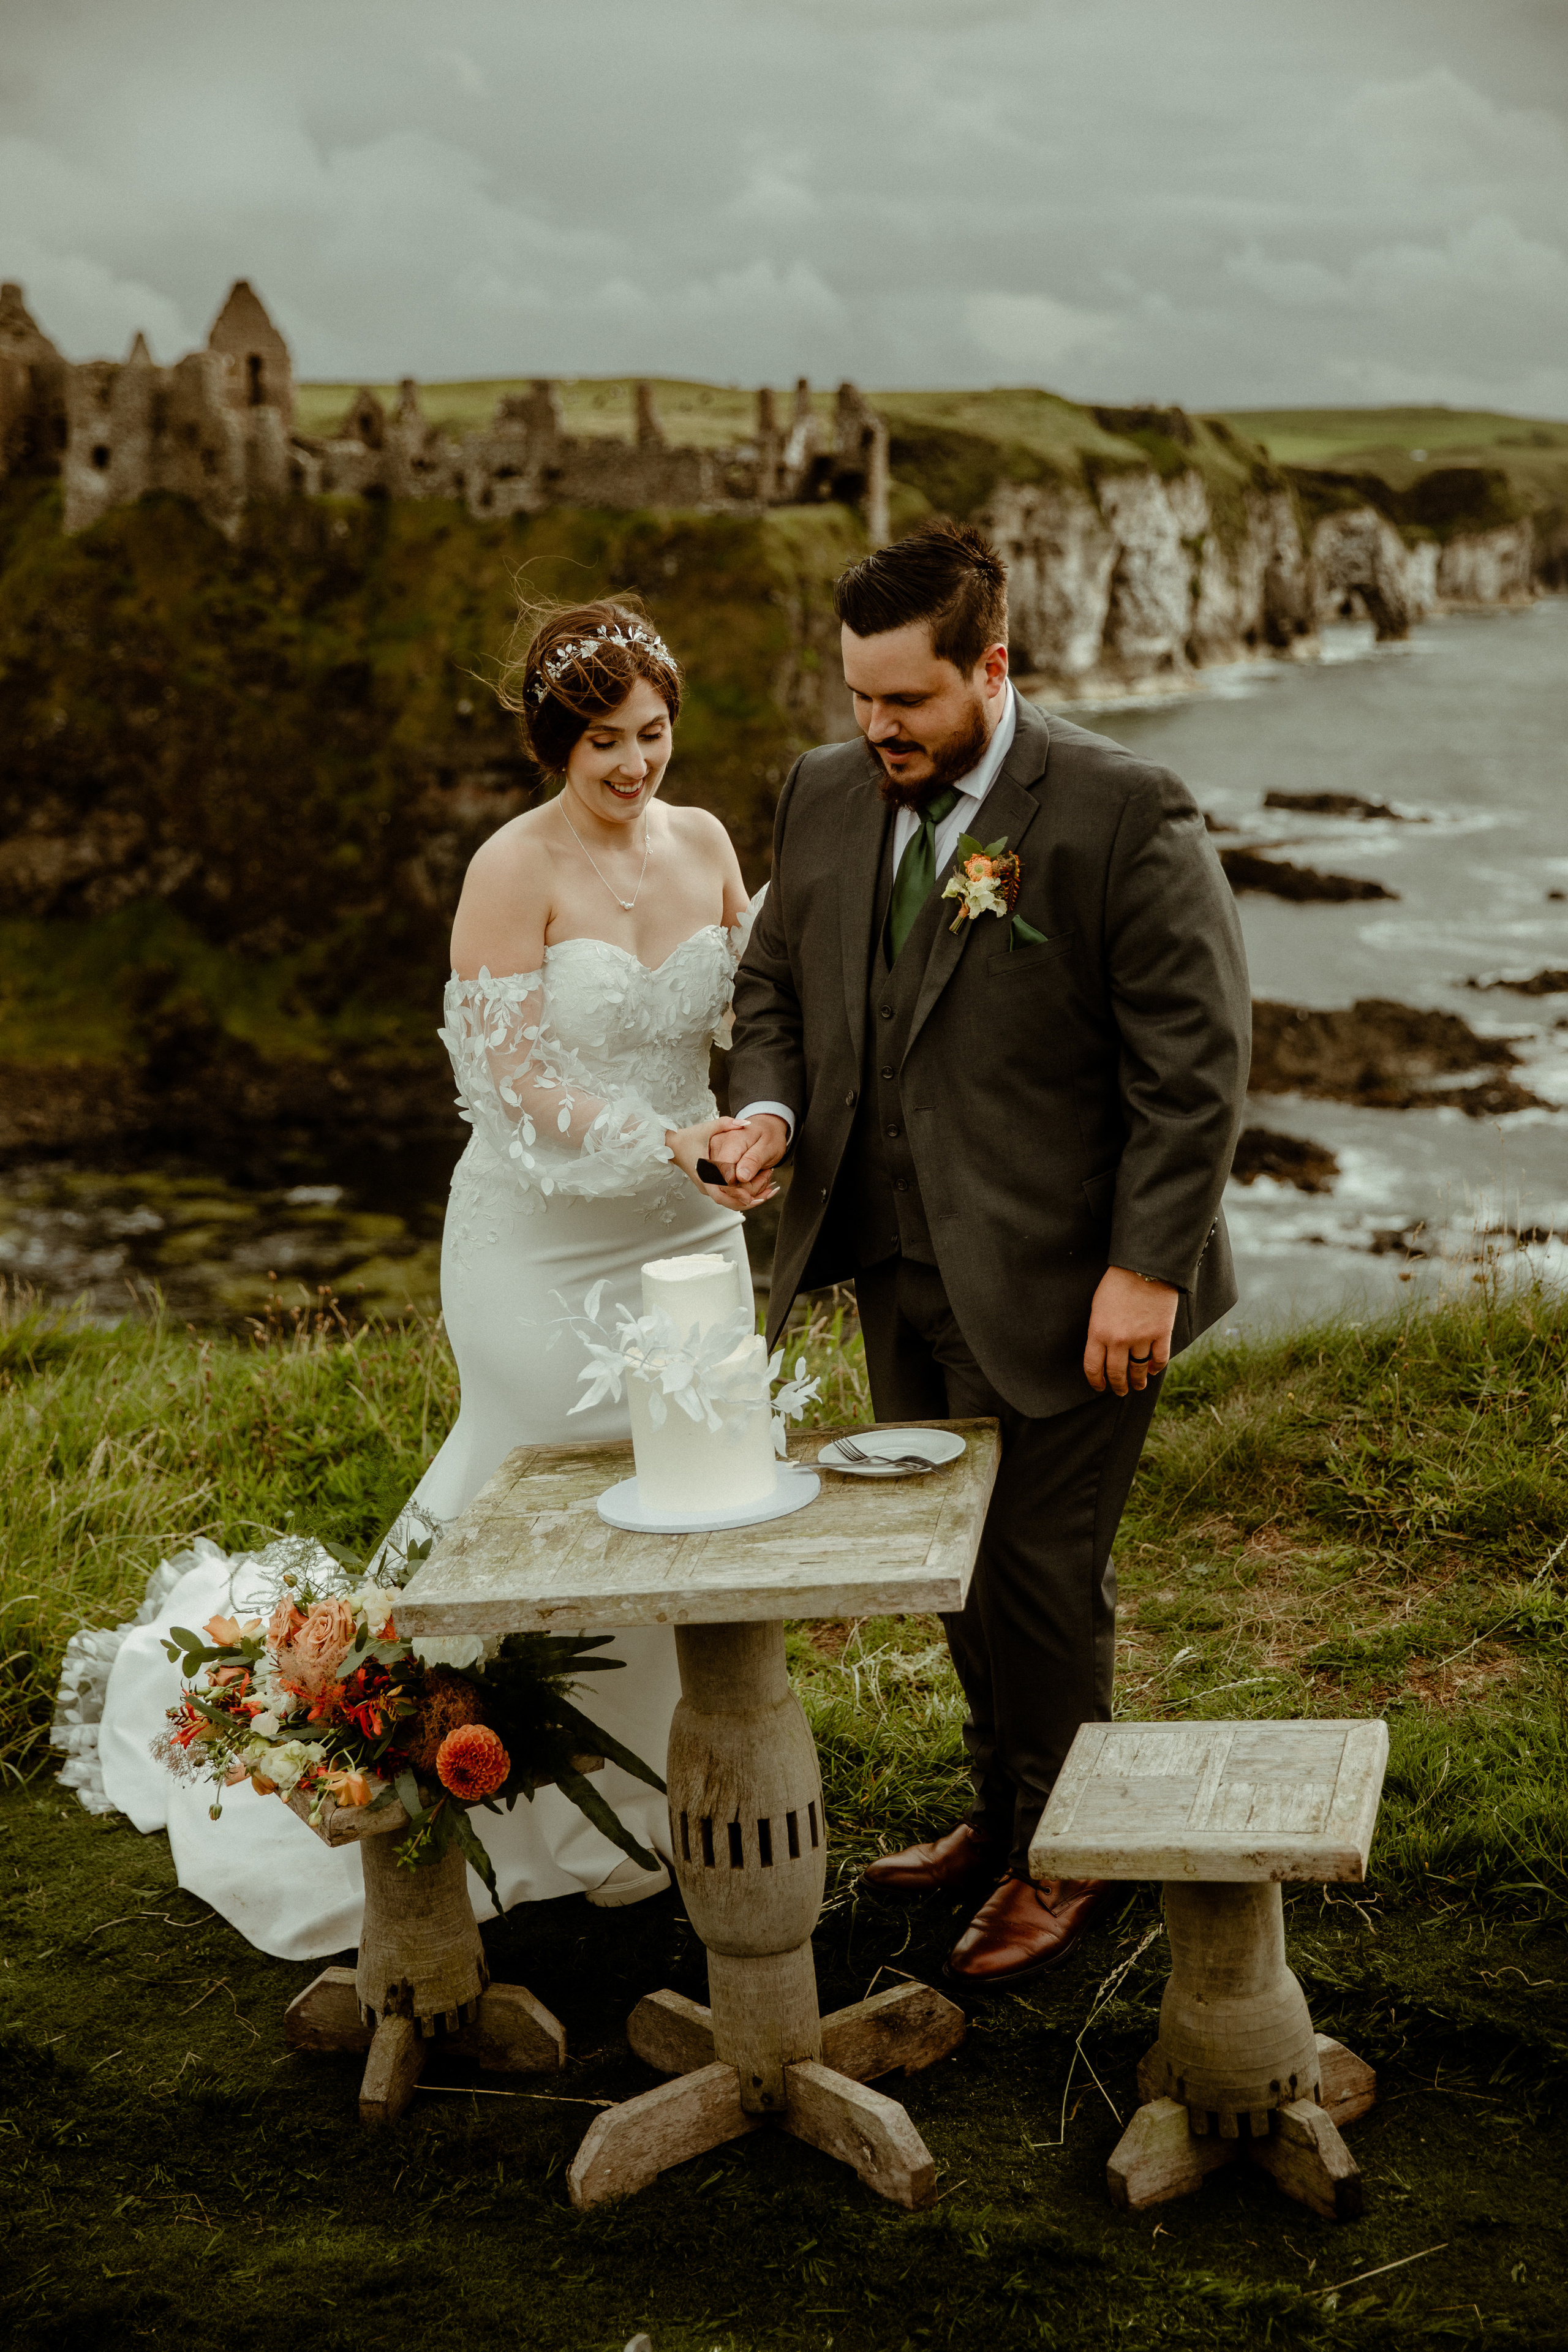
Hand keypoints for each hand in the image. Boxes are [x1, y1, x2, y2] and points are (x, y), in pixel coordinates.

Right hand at [665, 1118, 777, 1210]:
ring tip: (764, 1195)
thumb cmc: (689, 1137)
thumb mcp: (708, 1128)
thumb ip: (727, 1123)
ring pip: (727, 1200)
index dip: (736, 1196)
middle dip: (746, 1202)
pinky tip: (753, 1191)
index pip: (721, 1191)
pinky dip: (738, 1196)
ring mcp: (706, 1186)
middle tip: (764, 1197)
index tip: (752, 1196)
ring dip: (744, 1200)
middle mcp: (705, 1183)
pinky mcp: (708, 1186)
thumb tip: (746, 1123)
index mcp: (704, 1171)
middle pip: (727, 1201)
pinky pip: (725, 1195)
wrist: (672, 1146)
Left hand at [1084, 1266, 1177, 1396]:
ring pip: (1138, 1369)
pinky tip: (1152, 1370)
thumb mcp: (1098, 1307)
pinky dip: (1156, 1368)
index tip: (1099, 1387)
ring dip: (1138, 1381)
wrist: (1144, 1266)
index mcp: (1098, 1332)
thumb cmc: (1117, 1283)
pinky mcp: (1161, 1333)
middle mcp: (1118, 1340)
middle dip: (1118, 1386)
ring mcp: (1141, 1338)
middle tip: (1120, 1391)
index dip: (1096, 1381)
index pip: (1094, 1367)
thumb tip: (1103, 1351)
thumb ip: (1099, 1331)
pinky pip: (1159, 1359)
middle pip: (1117, 1373)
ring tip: (1138, 1386)